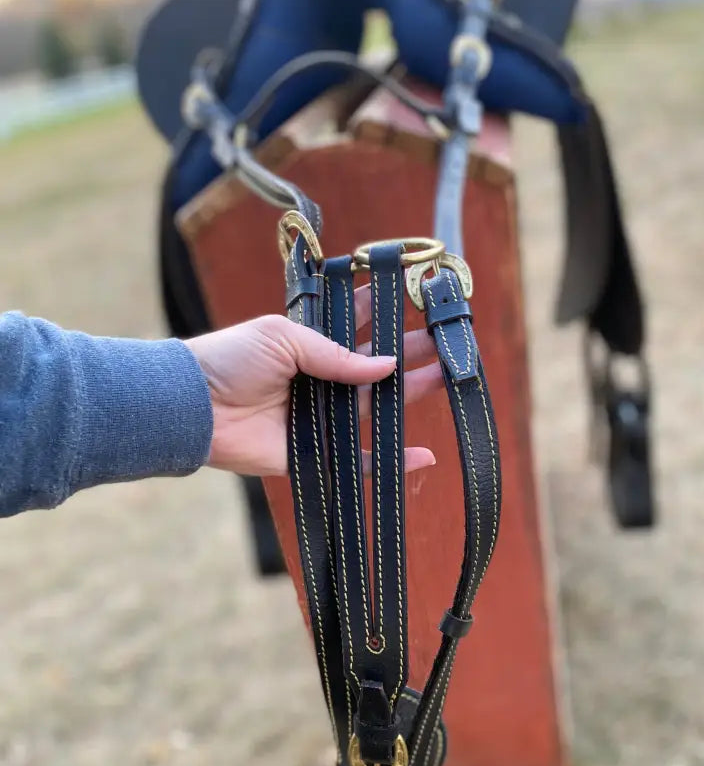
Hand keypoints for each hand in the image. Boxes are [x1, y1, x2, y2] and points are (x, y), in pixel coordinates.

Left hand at [186, 292, 440, 476]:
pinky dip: (391, 462)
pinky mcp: (315, 453)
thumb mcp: (284, 337)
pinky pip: (359, 461)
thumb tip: (386, 365)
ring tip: (448, 379)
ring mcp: (321, 417)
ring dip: (412, 395)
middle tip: (448, 344)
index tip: (422, 303)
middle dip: (412, 353)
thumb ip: (335, 352)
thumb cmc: (231, 359)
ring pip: (376, 408)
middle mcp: (320, 379)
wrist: (193, 406)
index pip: (358, 324)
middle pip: (377, 366)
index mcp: (311, 343)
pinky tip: (423, 456)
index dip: (389, 314)